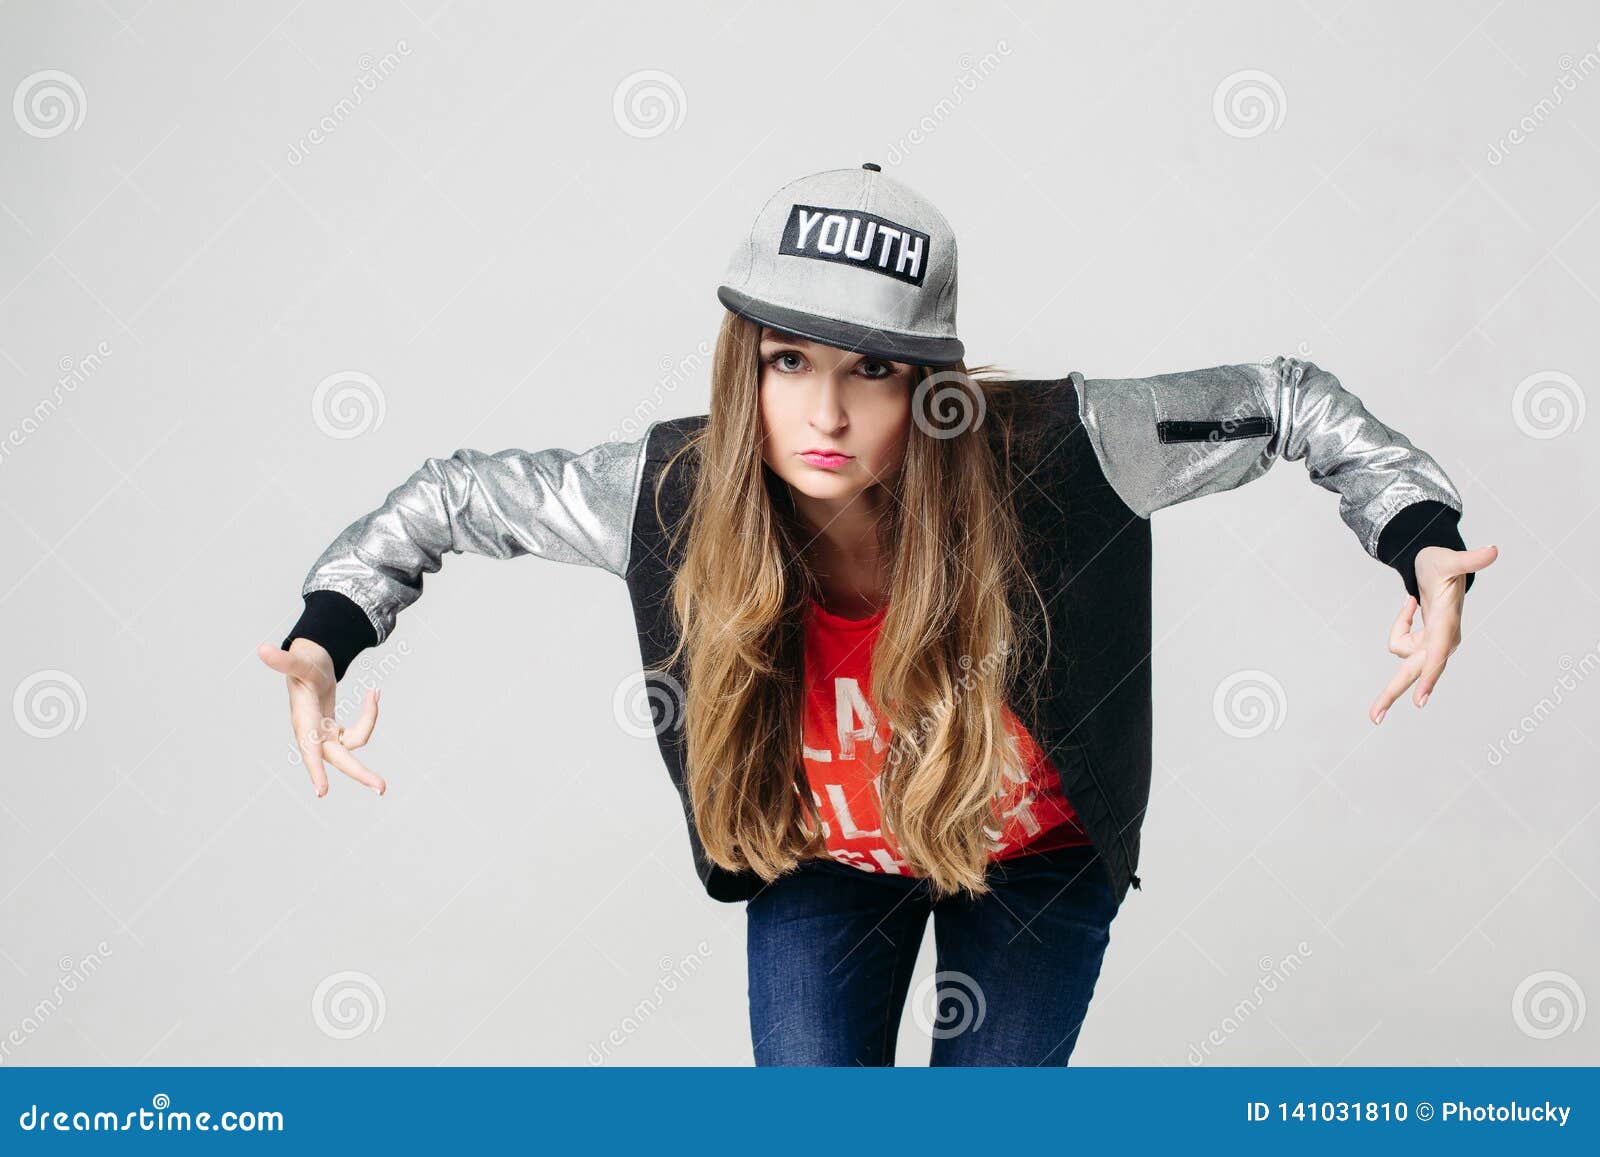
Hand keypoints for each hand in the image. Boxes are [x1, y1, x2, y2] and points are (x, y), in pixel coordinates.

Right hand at [256, 638, 385, 795]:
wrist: (309, 664)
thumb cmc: (303, 663)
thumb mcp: (299, 661)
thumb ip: (284, 660)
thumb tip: (262, 649)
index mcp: (304, 720)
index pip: (309, 747)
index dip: (314, 769)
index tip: (322, 792)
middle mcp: (313, 733)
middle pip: (339, 758)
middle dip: (360, 773)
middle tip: (383, 789)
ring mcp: (324, 735)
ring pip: (353, 742)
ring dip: (369, 720)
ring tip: (374, 693)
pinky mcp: (334, 732)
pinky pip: (357, 732)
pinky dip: (368, 716)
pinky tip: (373, 694)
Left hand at [1370, 543, 1498, 723]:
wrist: (1439, 568)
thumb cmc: (1442, 565)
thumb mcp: (1450, 559)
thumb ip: (1469, 559)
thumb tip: (1493, 550)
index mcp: (1446, 627)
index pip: (1436, 656)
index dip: (1429, 677)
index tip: (1419, 701)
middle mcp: (1440, 642)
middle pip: (1414, 672)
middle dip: (1393, 694)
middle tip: (1373, 718)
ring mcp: (1432, 646)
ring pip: (1402, 653)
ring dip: (1400, 627)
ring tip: (1412, 599)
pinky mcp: (1423, 645)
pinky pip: (1399, 642)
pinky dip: (1401, 624)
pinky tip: (1411, 604)